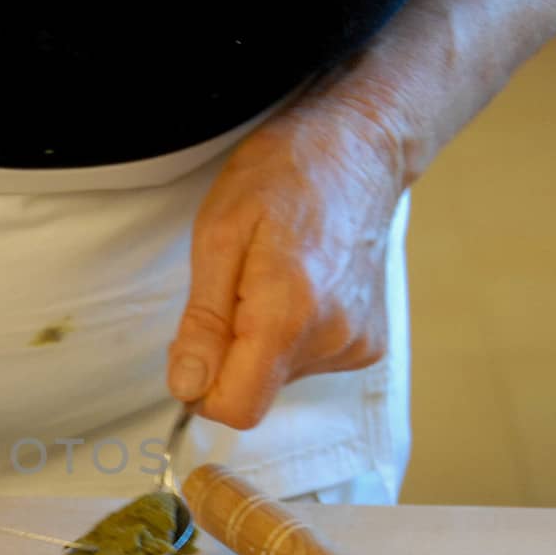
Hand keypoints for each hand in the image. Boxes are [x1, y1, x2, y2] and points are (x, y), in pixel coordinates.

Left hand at [167, 100, 404, 428]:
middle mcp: (333, 338)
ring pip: (278, 377)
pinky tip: (299, 286)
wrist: (358, 146)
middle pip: (255, 392)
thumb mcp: (217, 236)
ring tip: (271, 277)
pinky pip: (307, 362)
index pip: (237, 407)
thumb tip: (188, 387)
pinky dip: (289, 336)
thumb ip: (203, 322)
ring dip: (260, 341)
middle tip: (236, 287)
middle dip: (229, 354)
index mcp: (290, 315)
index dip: (203, 388)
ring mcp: (357, 342)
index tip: (196, 344)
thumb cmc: (282, 176)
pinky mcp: (368, 341)